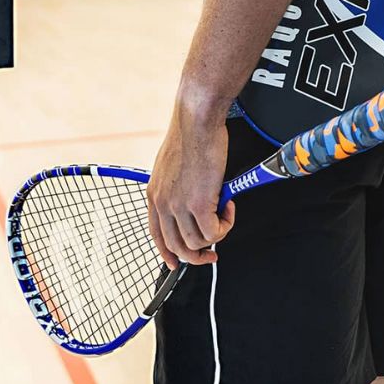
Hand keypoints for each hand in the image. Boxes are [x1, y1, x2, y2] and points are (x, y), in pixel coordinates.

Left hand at [147, 97, 234, 268]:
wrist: (197, 121)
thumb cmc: (190, 135)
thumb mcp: (170, 165)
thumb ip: (176, 187)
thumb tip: (190, 198)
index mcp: (154, 194)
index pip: (157, 236)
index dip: (168, 253)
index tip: (178, 262)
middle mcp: (162, 204)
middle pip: (177, 247)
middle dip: (197, 255)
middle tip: (213, 253)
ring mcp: (179, 206)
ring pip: (197, 243)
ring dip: (215, 235)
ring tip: (225, 212)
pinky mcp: (199, 204)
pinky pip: (214, 232)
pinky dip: (225, 225)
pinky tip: (229, 206)